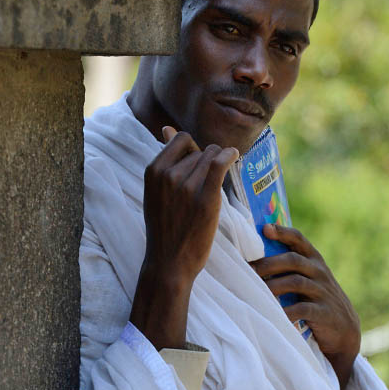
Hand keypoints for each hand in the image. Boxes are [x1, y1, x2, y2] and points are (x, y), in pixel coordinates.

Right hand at [130, 126, 238, 349]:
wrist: (169, 262)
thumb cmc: (165, 227)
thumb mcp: (156, 191)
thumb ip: (164, 159)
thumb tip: (166, 127)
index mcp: (153, 170)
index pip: (181, 139)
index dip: (193, 149)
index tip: (197, 166)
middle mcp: (168, 174)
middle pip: (200, 150)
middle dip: (206, 163)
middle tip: (203, 188)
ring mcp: (187, 186)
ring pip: (212, 158)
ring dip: (217, 168)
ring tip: (210, 191)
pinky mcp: (206, 198)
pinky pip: (221, 164)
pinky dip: (231, 156)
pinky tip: (235, 156)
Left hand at [251, 224, 360, 389]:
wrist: (345, 330)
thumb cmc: (317, 300)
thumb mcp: (310, 279)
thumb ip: (291, 267)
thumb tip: (253, 259)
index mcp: (314, 260)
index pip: (298, 239)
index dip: (283, 232)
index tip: (265, 229)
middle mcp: (319, 272)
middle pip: (292, 260)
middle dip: (268, 263)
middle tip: (248, 269)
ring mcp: (323, 291)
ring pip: (295, 282)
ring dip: (273, 286)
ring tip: (255, 292)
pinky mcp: (324, 312)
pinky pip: (302, 309)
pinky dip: (286, 311)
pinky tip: (273, 314)